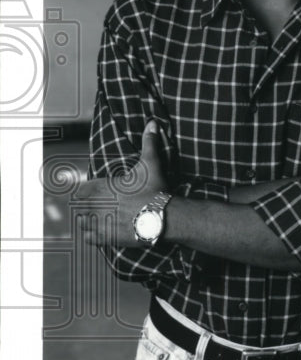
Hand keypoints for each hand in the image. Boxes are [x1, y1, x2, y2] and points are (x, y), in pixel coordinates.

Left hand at [76, 120, 167, 247]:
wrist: (161, 216)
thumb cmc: (154, 189)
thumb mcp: (151, 163)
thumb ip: (149, 142)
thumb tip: (152, 122)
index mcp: (102, 186)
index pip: (82, 190)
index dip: (86, 192)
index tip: (92, 194)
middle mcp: (96, 204)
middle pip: (81, 207)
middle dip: (87, 206)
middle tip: (99, 207)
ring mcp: (99, 221)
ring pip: (83, 222)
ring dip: (88, 220)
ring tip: (98, 219)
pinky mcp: (105, 237)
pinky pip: (89, 238)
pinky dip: (92, 236)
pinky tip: (100, 232)